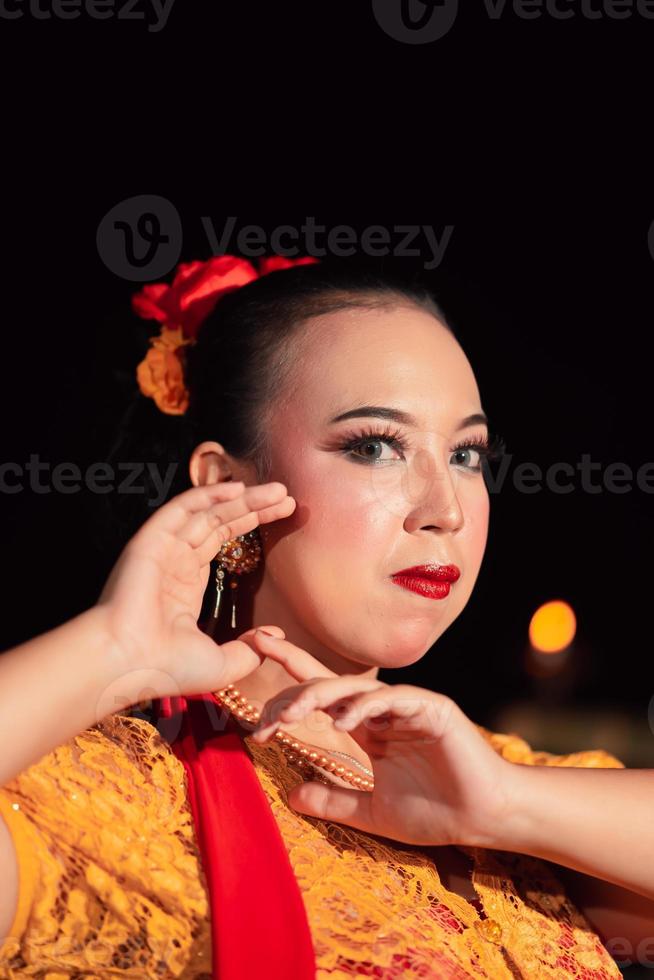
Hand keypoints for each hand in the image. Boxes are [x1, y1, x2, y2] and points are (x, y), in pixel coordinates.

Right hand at [94, 480, 298, 701]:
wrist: (130, 663)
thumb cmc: (168, 668)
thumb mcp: (222, 664)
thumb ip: (249, 650)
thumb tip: (274, 636)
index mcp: (186, 585)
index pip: (223, 541)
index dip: (252, 524)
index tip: (284, 513)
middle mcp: (175, 562)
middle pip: (220, 522)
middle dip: (255, 507)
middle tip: (286, 494)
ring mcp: (163, 549)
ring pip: (207, 512)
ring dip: (242, 498)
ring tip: (278, 489)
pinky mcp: (151, 540)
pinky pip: (182, 509)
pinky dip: (208, 495)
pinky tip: (238, 489)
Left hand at [249, 632, 518, 849]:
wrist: (485, 818)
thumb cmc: (436, 812)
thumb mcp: (372, 810)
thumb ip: (334, 799)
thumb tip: (290, 795)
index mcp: (368, 727)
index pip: (322, 697)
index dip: (291, 681)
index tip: (256, 684)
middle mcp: (383, 709)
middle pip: (330, 685)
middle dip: (294, 691)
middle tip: (265, 718)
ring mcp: (407, 704)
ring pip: (356, 688)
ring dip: (321, 697)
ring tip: (293, 715)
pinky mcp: (431, 707)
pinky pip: (393, 699)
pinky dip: (367, 706)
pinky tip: (345, 720)